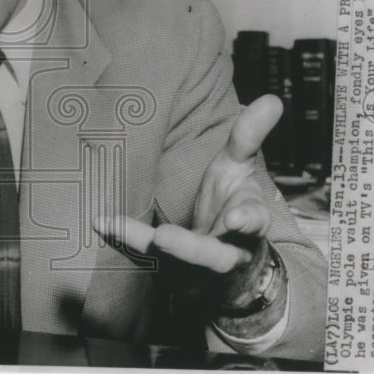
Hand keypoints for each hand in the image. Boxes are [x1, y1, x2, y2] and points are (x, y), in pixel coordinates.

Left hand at [93, 95, 282, 309]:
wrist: (228, 265)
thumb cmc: (232, 208)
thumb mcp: (240, 172)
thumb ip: (248, 138)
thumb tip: (272, 99)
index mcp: (247, 224)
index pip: (253, 223)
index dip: (247, 221)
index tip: (238, 218)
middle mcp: (225, 254)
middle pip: (211, 257)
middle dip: (189, 249)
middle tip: (163, 239)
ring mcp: (195, 271)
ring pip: (174, 265)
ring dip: (146, 247)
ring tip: (120, 229)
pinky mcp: (167, 274)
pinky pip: (142, 259)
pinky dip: (122, 240)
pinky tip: (101, 223)